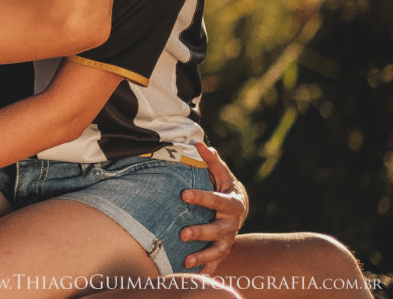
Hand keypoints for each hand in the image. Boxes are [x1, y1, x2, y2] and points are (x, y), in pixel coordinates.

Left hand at [179, 141, 248, 273]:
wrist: (237, 208)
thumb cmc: (224, 187)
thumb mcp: (221, 174)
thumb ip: (212, 162)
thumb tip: (199, 144)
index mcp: (232, 203)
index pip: (216, 200)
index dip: (201, 197)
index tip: (183, 194)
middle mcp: (232, 224)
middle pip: (217, 230)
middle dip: (201, 232)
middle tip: (182, 234)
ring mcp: (228, 239)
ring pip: (217, 251)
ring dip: (202, 256)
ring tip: (185, 261)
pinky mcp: (222, 250)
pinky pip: (215, 264)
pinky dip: (206, 270)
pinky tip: (192, 276)